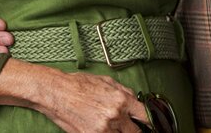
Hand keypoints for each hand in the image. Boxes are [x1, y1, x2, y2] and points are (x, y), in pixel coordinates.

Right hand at [0, 58, 149, 131]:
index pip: (145, 116)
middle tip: (131, 127)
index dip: (150, 121)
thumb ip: (125, 92)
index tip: (152, 124)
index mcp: (121, 100)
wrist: (58, 93)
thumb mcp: (108, 82)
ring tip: (115, 126)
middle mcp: (115, 116)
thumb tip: (136, 101)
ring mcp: (103, 130)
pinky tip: (105, 129)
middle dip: (134, 130)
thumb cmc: (81, 85)